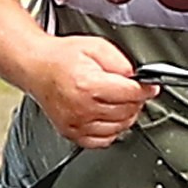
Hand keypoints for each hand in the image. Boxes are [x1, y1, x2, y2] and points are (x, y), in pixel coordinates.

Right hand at [32, 33, 156, 148]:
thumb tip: (137, 77)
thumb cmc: (62, 58)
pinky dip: (111, 130)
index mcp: (88, 85)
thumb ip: (120, 61)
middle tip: (130, 90)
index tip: (150, 87)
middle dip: (134, 100)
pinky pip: (104, 140)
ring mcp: (76, 124)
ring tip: (117, 100)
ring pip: (119, 128)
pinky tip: (107, 115)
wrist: (37, 68)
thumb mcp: (95, 47)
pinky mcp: (72, 134)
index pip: (131, 94)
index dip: (145, 89)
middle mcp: (81, 108)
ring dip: (125, 115)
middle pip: (127, 112)